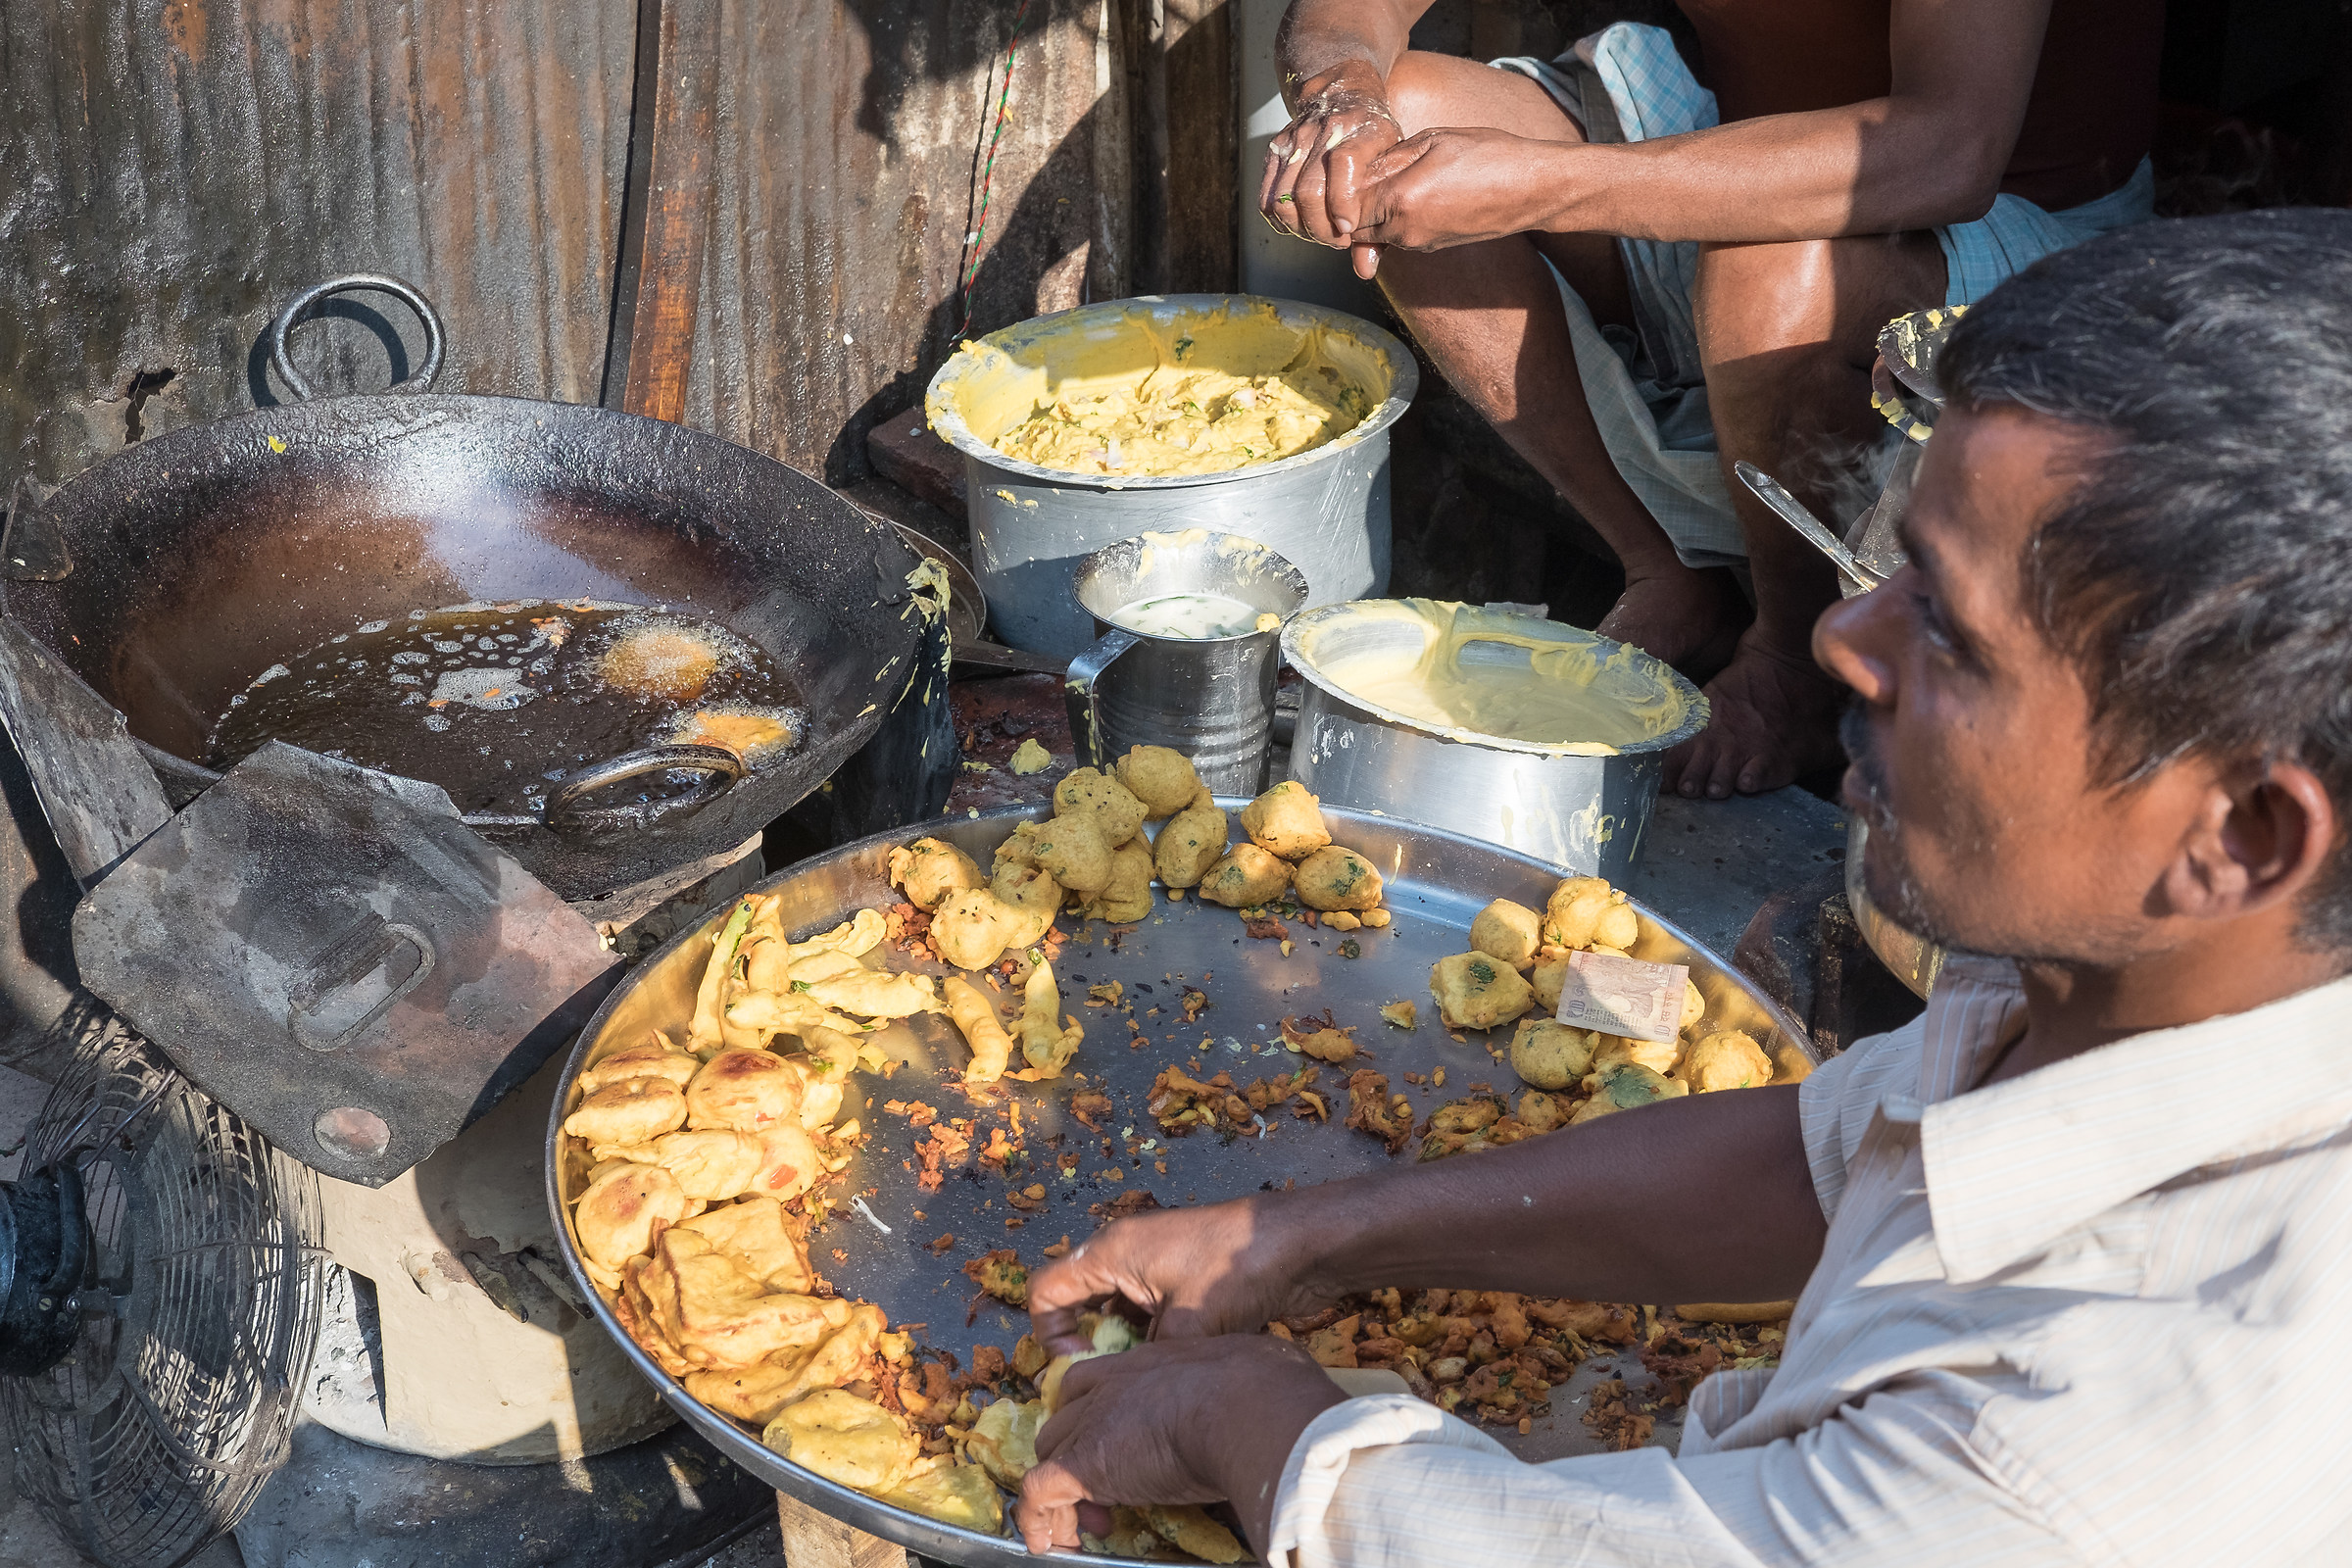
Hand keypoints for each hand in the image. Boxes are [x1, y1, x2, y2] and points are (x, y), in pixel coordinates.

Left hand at [1016, 1336, 1345, 1556]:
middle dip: (1077, 1452)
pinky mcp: (1084, 1463)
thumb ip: (1243, 1382)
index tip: (1118, 1447)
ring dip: (1063, 1488)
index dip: (1096, 1412)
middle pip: (1067, 1416)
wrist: (1251, 1407)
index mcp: (1149, 1362)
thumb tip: (1275, 1391)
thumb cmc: (1268, 1386)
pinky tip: (1046, 1544)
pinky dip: (1037, 1519)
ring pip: (1049, 1451)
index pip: (1096, 1380)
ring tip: (1092, 1526)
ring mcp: (1093, 1422)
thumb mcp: (1252, 1368)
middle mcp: (1112, 1385)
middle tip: (1109, 1495)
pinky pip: (1039, 1492)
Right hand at [1025, 1197, 1332, 1356]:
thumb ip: (1147, 1363)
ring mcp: (1155, 1265)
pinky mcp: (1182, 1280)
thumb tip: (1129, 1403)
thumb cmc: (1237, 1271)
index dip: (1051, 1336)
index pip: (1046, 1292)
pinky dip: (1151, 1341)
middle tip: (1109, 1385)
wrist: (1299, 1243)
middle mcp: (1124, 1254)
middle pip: (1079, 1304)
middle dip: (1088, 1347)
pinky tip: (1173, 1370)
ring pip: (1116, 1313)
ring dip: (1124, 1348)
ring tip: (1144, 1384)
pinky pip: (1147, 1314)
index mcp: (1110, 1252)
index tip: (1081, 1368)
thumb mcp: (1186, 1326)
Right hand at [1260, 62, 1401, 268]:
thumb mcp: (1390, 166)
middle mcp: (1326, 131)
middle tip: (1336, 240)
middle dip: (1321, 228)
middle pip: (1309, 191)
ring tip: (1319, 233)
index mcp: (1361, 130)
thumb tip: (1365, 271)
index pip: (1344, 167)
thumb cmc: (1374, 138)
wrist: (1344, 92)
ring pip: (1285, 199)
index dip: (1344, 205)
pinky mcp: (1277, 149)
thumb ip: (1380, 218)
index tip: (1349, 230)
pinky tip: (1298, 225)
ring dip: (1301, 228)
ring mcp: (1296, 138)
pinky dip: (1281, 221)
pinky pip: (1268, 197)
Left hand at [1349, 126, 1562, 252]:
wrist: (1532, 190)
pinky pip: (1397, 236)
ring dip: (1371, 213)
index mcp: (1400, 199)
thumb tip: (1357, 169)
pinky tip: (1412, 194)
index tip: (1341, 168)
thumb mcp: (1433, 140)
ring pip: (1373, 234)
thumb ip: (1389, 158)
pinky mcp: (1431, 248)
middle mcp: (1404, 230)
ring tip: (1387, 181)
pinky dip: (1393, 220)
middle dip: (1348, 205)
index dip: (1338, 187)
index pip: (1344, 203)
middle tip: (1356, 176)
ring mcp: (1418, 244)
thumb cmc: (1489, 155)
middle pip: (1353, 226)